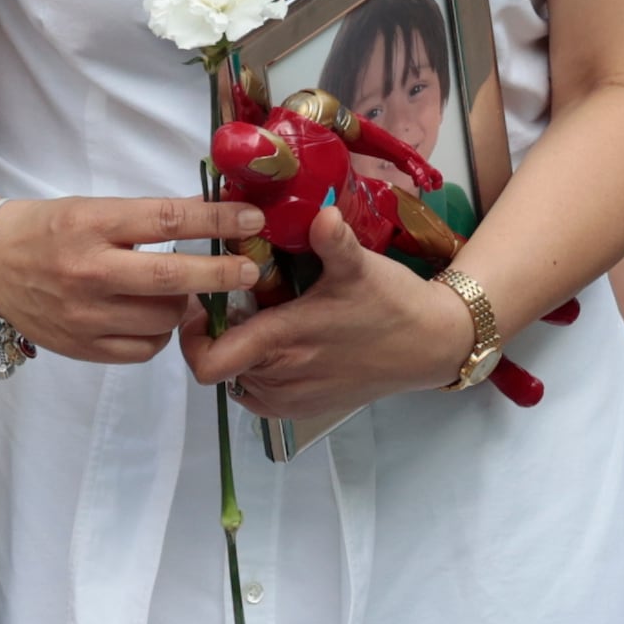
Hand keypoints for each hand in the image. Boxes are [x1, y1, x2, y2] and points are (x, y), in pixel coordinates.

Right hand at [0, 191, 266, 363]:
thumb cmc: (48, 230)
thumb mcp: (95, 208)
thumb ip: (150, 217)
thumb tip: (215, 215)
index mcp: (92, 224)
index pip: (167, 220)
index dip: (216, 220)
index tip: (251, 220)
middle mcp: (88, 271)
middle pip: (172, 278)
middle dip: (220, 274)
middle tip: (248, 270)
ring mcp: (84, 315)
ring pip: (163, 318)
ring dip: (184, 305)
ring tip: (178, 291)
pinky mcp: (82, 347)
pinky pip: (145, 348)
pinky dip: (159, 333)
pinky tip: (151, 316)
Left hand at [179, 200, 468, 423]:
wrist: (431, 344)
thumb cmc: (391, 304)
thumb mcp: (361, 266)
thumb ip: (334, 241)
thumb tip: (321, 214)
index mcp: (282, 343)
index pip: (208, 360)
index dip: (192, 334)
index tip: (201, 302)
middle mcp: (280, 379)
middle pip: (219, 363)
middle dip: (218, 332)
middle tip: (236, 297)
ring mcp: (291, 399)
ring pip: (238, 378)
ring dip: (239, 351)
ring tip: (258, 317)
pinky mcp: (304, 409)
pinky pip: (260, 394)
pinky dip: (257, 371)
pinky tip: (278, 343)